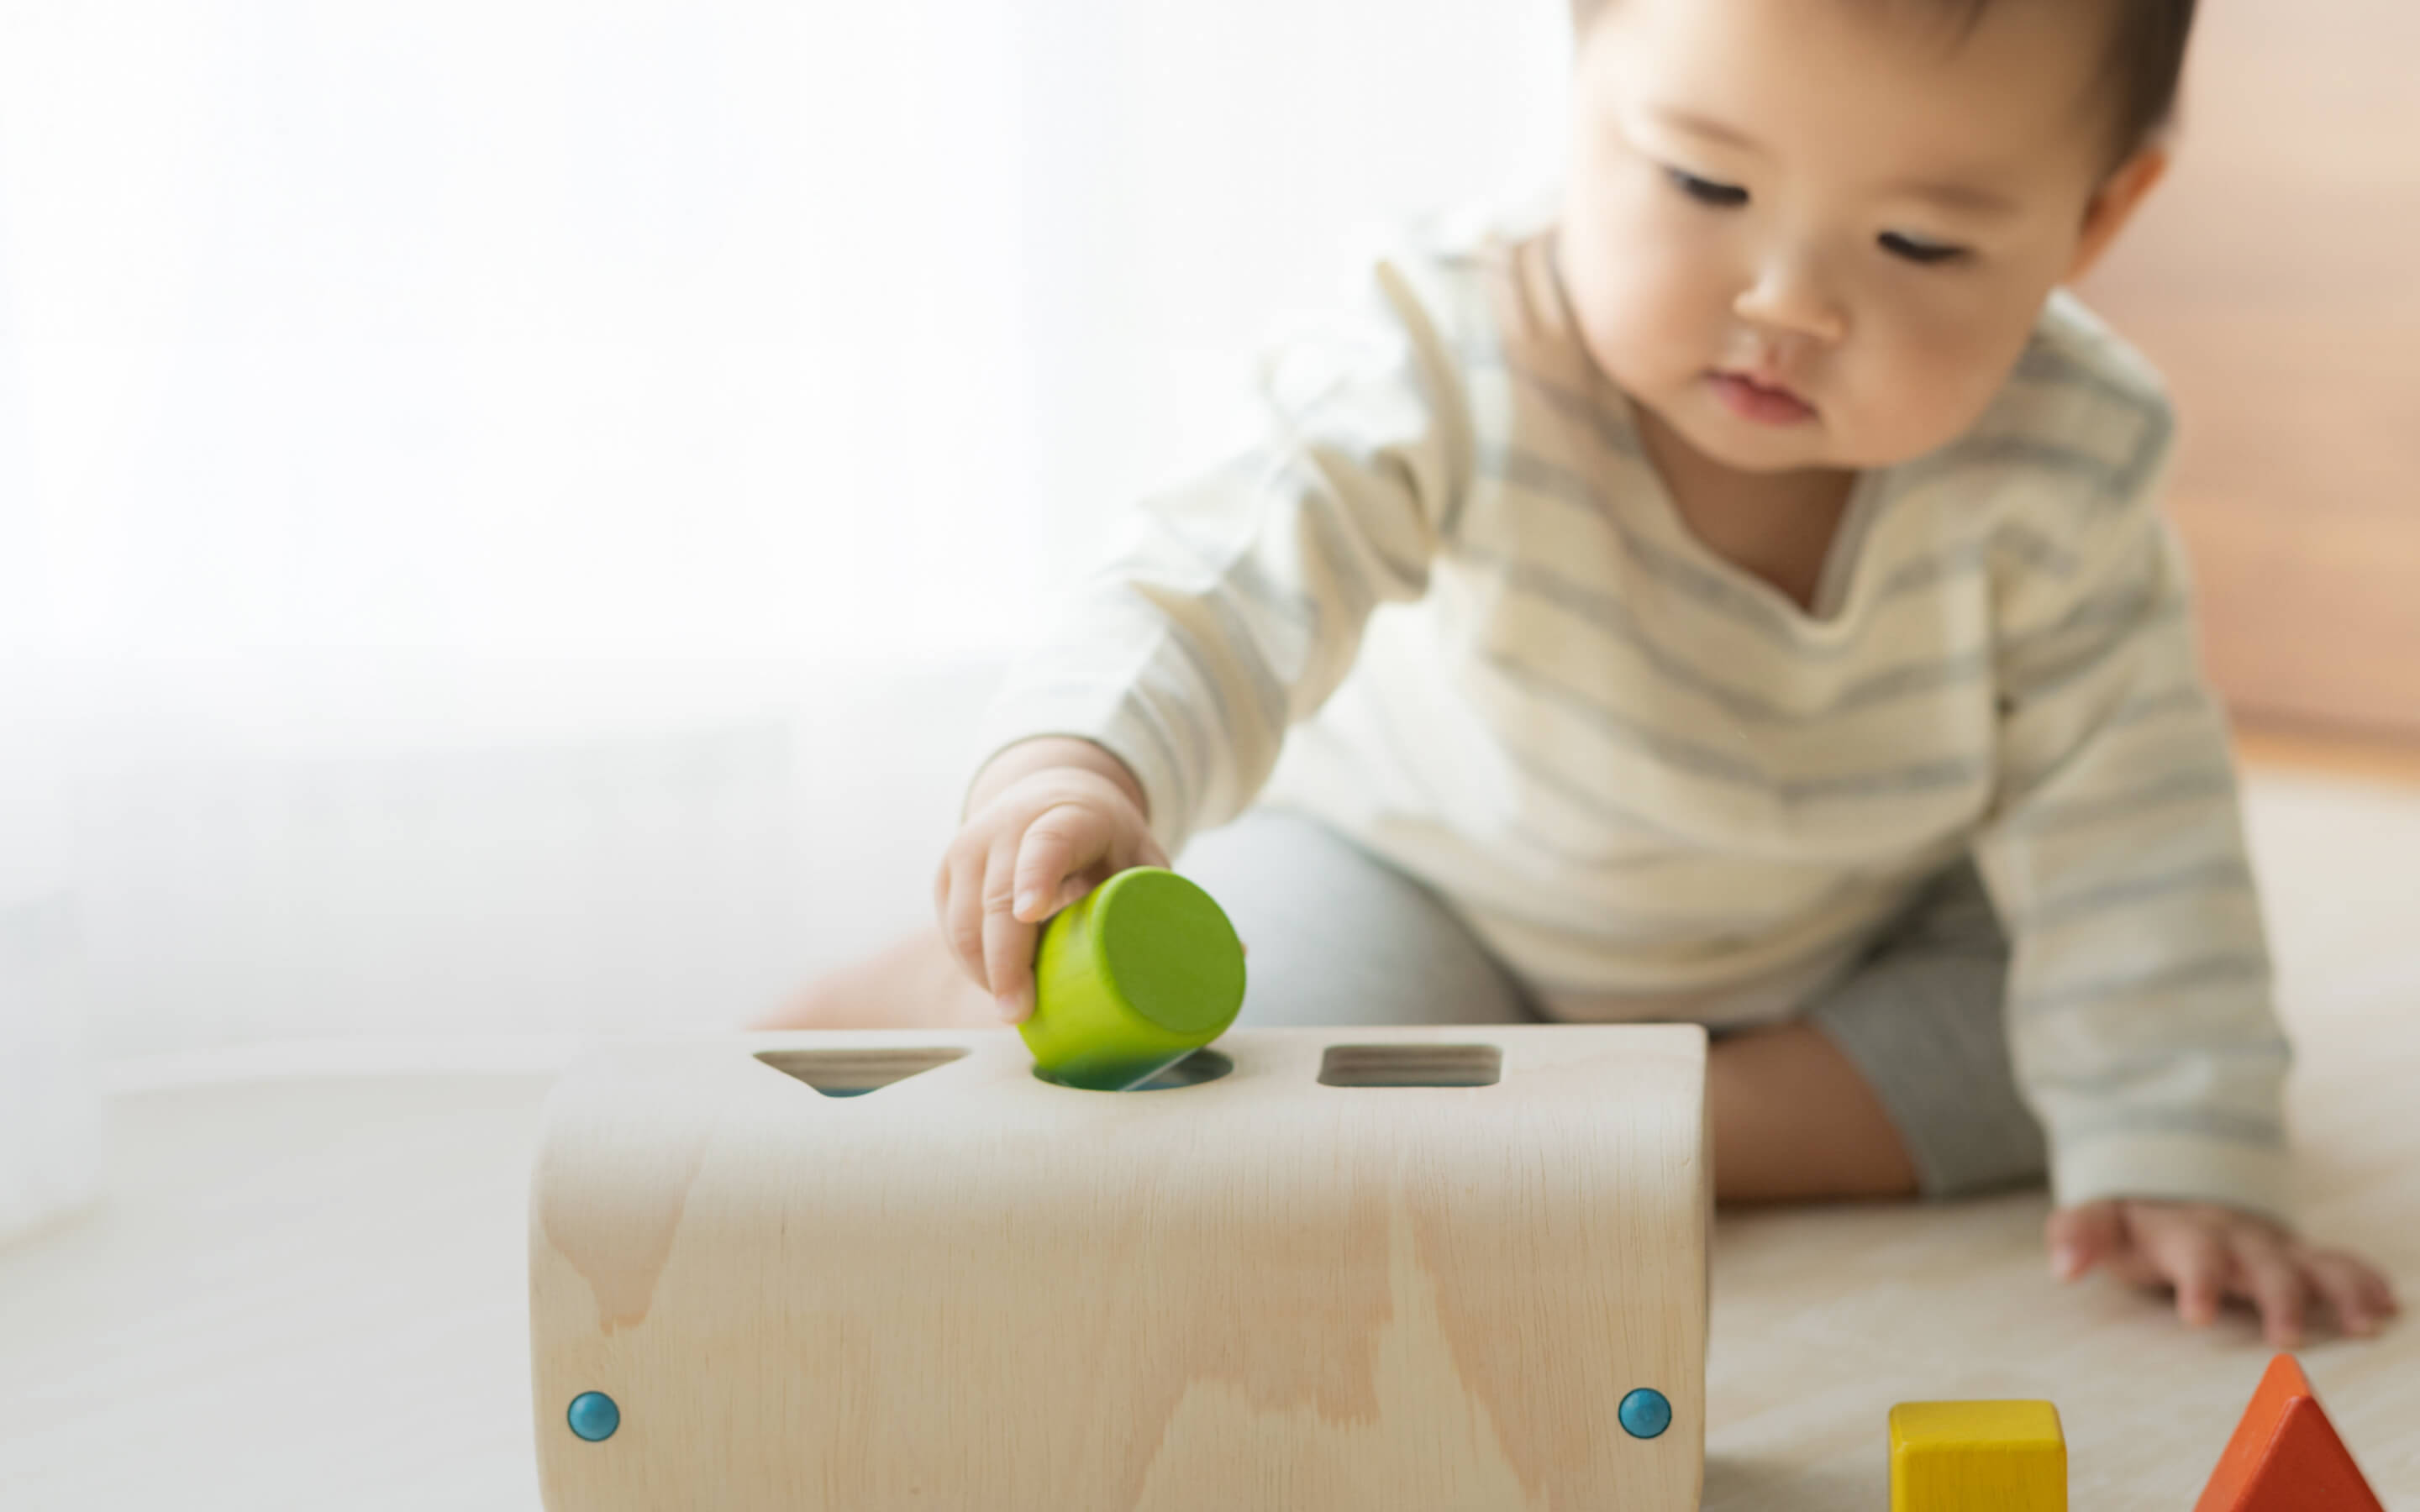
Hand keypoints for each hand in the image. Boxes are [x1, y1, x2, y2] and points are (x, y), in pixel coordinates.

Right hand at [935, 744, 1166, 1024]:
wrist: (1050, 793)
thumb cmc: (1106, 841)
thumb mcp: (1141, 857)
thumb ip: (1179, 901)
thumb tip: (1238, 953)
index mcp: (1069, 815)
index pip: (1046, 843)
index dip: (1038, 876)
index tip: (1034, 914)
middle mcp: (1010, 825)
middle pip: (997, 895)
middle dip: (1005, 959)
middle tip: (1020, 1012)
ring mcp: (972, 845)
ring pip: (965, 916)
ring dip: (983, 970)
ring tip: (1012, 1010)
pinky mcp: (949, 870)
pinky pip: (951, 923)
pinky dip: (969, 961)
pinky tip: (992, 988)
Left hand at [2047, 1199, 2400, 1347]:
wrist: (2174, 1179)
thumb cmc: (2135, 1219)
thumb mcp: (2101, 1220)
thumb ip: (2078, 1234)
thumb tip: (2062, 1268)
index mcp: (2184, 1232)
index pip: (2191, 1254)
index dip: (2196, 1283)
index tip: (2198, 1316)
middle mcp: (2235, 1238)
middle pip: (2262, 1264)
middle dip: (2278, 1297)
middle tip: (2286, 1337)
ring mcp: (2270, 1246)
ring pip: (2310, 1264)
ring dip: (2338, 1292)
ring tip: (2364, 1324)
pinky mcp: (2296, 1256)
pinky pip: (2335, 1262)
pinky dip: (2361, 1280)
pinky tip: (2386, 1304)